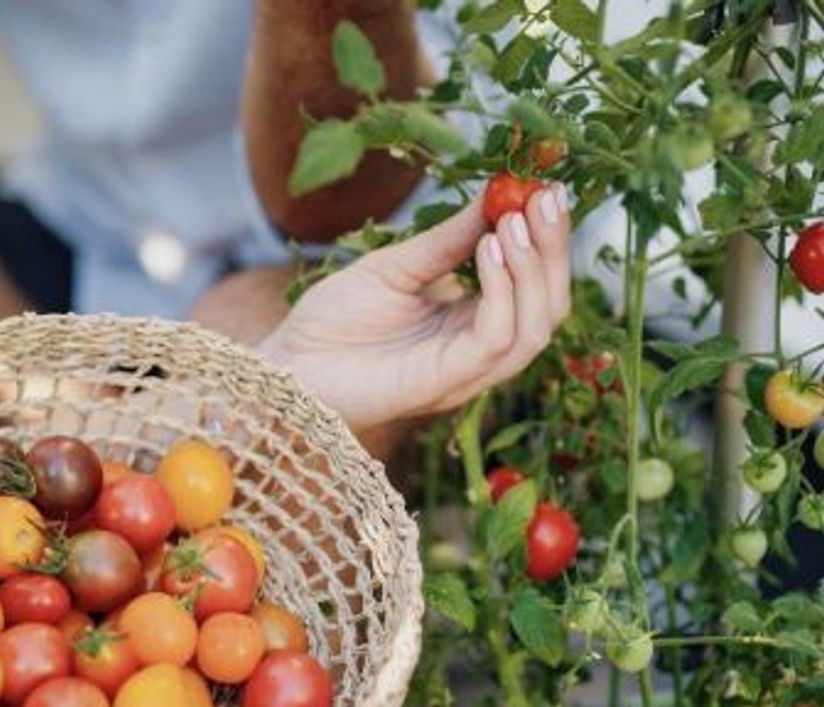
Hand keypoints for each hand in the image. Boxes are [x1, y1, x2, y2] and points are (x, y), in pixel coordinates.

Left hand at [259, 183, 571, 432]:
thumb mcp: (396, 267)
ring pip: (532, 331)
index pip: (534, 288)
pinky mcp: (444, 383)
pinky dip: (501, 294)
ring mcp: (464, 372)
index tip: (549, 187)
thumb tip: (497, 195)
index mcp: (470, 324)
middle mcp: (476, 352)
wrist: (289, 364)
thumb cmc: (333, 321)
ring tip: (514, 221)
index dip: (548, 240)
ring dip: (533, 271)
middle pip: (547, 309)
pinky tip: (487, 249)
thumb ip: (448, 240)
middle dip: (553, 250)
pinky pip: (494, 341)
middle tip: (546, 196)